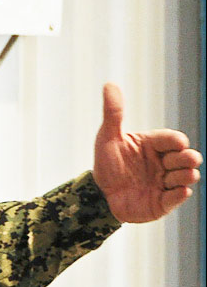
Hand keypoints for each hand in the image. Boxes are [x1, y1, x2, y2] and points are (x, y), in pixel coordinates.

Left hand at [93, 83, 201, 222]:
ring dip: (186, 175)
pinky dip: (180, 194)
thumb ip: (113, 113)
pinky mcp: (163, 202)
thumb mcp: (107, 136)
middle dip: (187, 158)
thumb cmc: (106, 163)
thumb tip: (109, 84)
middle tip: (185, 159)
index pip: (172, 140)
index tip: (178, 143)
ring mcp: (164, 182)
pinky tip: (180, 190)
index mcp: (153, 145)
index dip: (177, 141)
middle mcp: (162, 163)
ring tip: (185, 175)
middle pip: (184, 157)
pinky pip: (177, 198)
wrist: (98, 194)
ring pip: (185, 177)